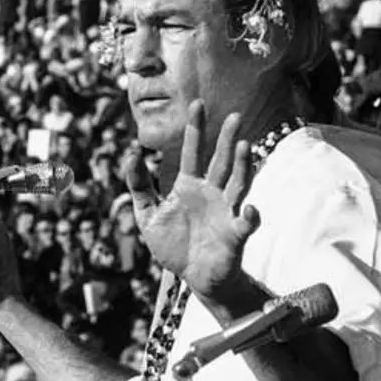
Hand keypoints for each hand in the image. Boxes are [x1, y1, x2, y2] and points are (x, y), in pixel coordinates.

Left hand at [124, 100, 258, 300]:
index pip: (192, 151)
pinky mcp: (235, 234)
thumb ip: (139, 187)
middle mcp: (211, 193)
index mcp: (189, 186)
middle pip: (220, 161)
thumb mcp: (148, 216)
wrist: (193, 277)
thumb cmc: (173, 246)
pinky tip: (250, 209)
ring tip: (246, 146)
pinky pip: (245, 223)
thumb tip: (131, 155)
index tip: (197, 103)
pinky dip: (250, 216)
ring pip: (237, 184)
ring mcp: (225, 211)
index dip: (195, 129)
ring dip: (243, 166)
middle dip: (226, 139)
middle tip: (234, 116)